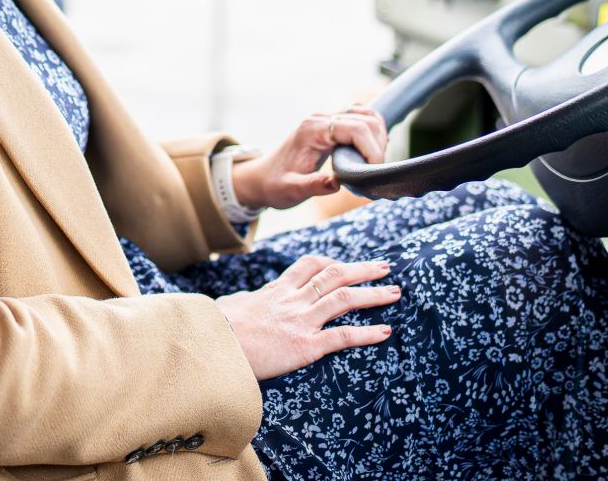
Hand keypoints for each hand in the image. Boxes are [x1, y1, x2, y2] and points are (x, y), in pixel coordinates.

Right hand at [215, 255, 397, 378]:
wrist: (212, 344)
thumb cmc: (215, 328)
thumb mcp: (230, 306)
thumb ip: (243, 302)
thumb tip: (240, 302)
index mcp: (276, 290)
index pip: (309, 266)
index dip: (332, 262)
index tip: (345, 264)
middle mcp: (292, 300)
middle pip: (334, 276)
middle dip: (363, 270)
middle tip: (384, 267)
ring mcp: (300, 321)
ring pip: (344, 300)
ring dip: (373, 294)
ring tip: (394, 292)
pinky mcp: (304, 346)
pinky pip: (342, 336)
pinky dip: (367, 333)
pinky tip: (385, 331)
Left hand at [234, 103, 388, 210]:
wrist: (261, 178)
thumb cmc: (275, 185)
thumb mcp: (291, 190)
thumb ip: (313, 185)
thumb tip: (337, 183)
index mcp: (311, 130)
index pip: (355, 129)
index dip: (372, 149)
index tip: (374, 172)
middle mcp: (320, 118)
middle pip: (365, 119)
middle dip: (378, 145)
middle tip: (374, 172)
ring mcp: (326, 119)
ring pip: (366, 114)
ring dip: (378, 136)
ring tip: (373, 163)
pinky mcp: (331, 125)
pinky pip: (360, 119)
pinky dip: (373, 132)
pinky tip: (372, 152)